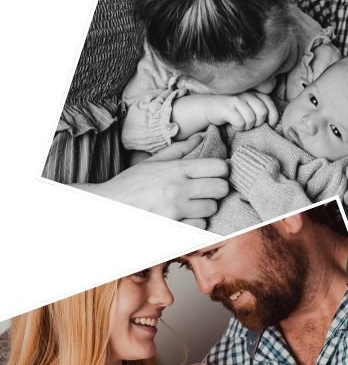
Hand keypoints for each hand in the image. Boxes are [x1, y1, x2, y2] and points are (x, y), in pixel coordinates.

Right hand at [93, 135, 228, 220]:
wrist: (108, 207)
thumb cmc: (131, 184)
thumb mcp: (154, 163)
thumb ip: (181, 150)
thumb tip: (202, 136)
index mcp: (175, 170)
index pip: (218, 167)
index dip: (222, 169)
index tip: (217, 172)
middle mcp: (178, 189)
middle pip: (221, 188)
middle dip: (218, 188)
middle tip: (208, 188)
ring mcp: (176, 210)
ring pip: (212, 208)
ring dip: (206, 206)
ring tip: (193, 203)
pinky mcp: (173, 228)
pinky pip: (200, 225)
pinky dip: (196, 222)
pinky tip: (186, 216)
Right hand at [209, 91, 278, 130]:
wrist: (209, 107)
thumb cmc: (232, 110)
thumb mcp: (248, 107)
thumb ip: (260, 109)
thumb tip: (273, 123)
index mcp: (254, 94)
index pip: (270, 104)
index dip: (272, 117)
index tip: (268, 125)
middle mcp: (246, 94)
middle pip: (262, 113)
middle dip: (257, 123)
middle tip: (249, 124)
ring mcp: (236, 100)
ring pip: (251, 120)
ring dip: (246, 127)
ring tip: (239, 123)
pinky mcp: (227, 107)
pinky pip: (240, 123)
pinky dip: (237, 127)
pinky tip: (232, 124)